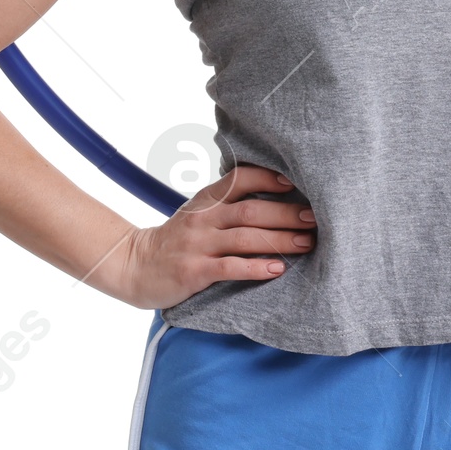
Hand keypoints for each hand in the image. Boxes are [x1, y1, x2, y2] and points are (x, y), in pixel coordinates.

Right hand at [115, 162, 315, 309]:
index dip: (270, 178)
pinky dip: (256, 268)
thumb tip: (277, 193)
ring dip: (280, 240)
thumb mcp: (199, 212)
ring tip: (307, 244)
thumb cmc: (178, 239)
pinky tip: (277, 269)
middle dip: (287, 214)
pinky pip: (230, 267)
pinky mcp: (194, 271)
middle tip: (315, 219)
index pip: (241, 179)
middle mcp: (204, 218)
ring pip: (246, 238)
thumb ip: (228, 202)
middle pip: (252, 210)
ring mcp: (198, 244)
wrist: (135, 266)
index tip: (298, 183)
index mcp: (207, 199)